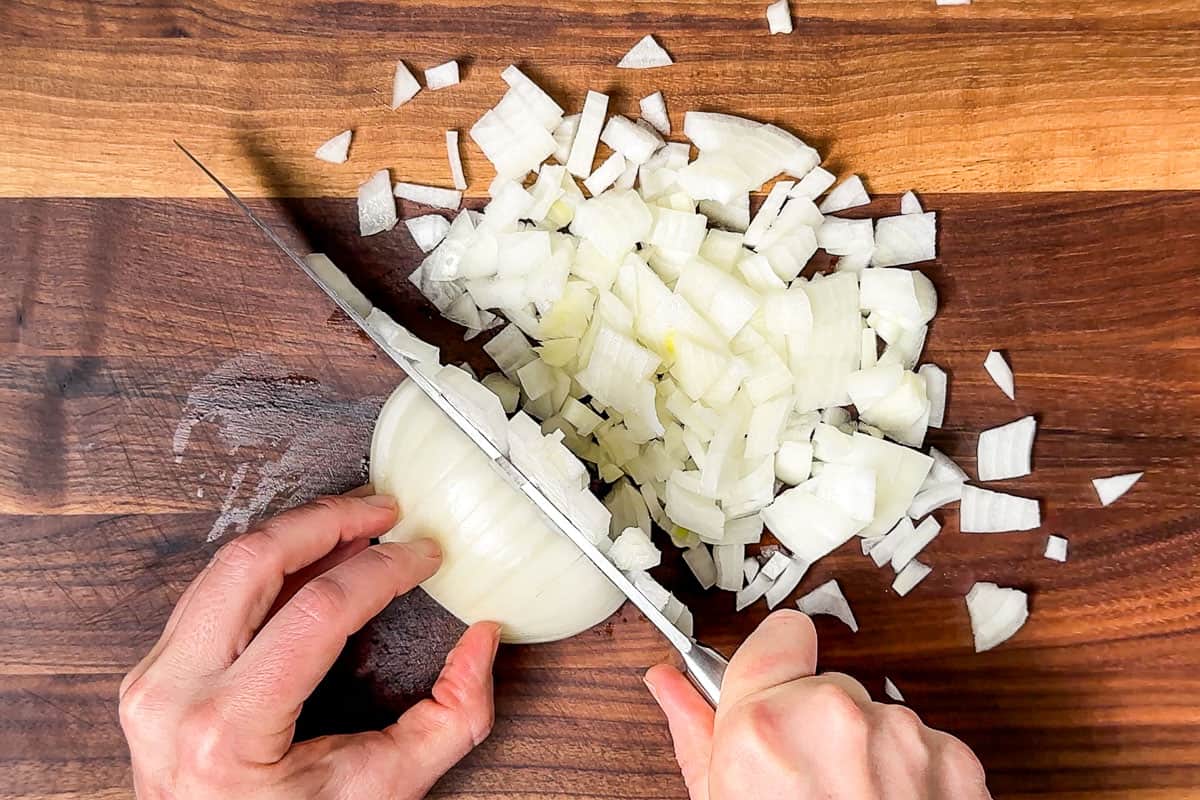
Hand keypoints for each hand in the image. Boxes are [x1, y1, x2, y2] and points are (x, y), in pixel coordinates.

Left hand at [119, 487, 499, 798]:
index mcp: (230, 730)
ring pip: (225, 565)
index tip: (422, 556)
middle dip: (328, 520)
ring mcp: (154, 680)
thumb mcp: (385, 791)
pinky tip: (313, 557)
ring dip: (297, 533)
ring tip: (354, 524)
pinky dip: (269, 563)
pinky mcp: (154, 671)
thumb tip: (482, 639)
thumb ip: (451, 719)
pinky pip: (211, 590)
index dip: (384, 570)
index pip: (318, 610)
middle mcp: (176, 695)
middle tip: (384, 509)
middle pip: (253, 562)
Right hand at [644, 610, 989, 799]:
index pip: (778, 634)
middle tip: (804, 784)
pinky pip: (920, 743)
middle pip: (822, 685)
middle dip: (814, 725)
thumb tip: (666, 685)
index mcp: (763, 727)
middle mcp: (834, 717)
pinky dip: (907, 773)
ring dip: (862, 750)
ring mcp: (900, 736)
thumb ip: (696, 735)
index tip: (771, 689)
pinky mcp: (953, 758)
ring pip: (872, 715)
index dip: (774, 666)